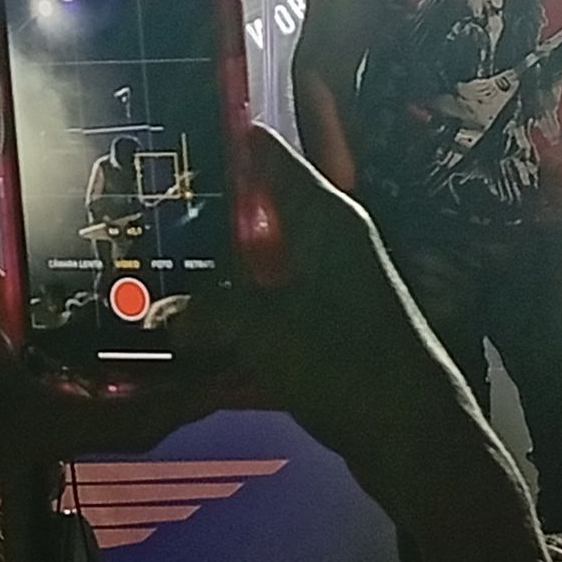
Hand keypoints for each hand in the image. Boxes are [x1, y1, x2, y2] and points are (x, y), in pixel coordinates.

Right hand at [171, 125, 480, 464]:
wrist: (412, 436)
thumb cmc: (352, 365)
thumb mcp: (265, 333)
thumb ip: (207, 315)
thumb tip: (159, 314)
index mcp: (327, 221)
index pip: (273, 159)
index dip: (231, 141)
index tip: (185, 125)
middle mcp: (333, 244)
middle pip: (262, 214)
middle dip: (208, 215)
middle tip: (148, 211)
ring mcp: (333, 287)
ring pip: (263, 265)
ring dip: (219, 272)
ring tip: (158, 272)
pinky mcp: (329, 330)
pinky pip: (270, 307)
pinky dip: (237, 314)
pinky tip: (196, 332)